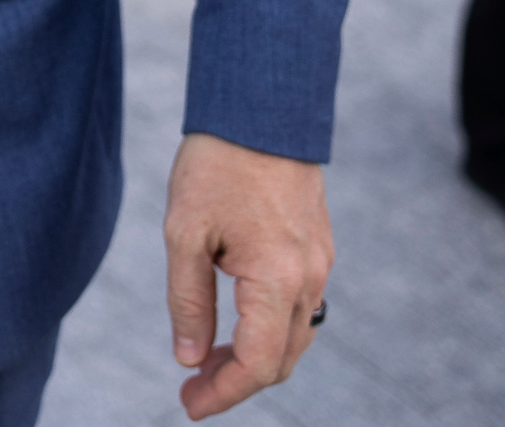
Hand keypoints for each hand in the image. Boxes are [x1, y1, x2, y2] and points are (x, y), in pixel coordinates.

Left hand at [164, 133, 332, 419]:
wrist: (262, 106)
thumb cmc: (216, 165)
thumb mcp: (185, 234)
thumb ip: (188, 301)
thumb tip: (189, 358)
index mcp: (277, 279)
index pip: (259, 364)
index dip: (224, 393)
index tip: (189, 404)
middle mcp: (309, 277)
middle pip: (282, 358)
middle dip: (238, 382)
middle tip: (192, 390)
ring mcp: (319, 262)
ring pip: (295, 335)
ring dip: (255, 356)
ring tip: (208, 360)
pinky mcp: (317, 245)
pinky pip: (300, 306)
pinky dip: (270, 327)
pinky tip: (234, 321)